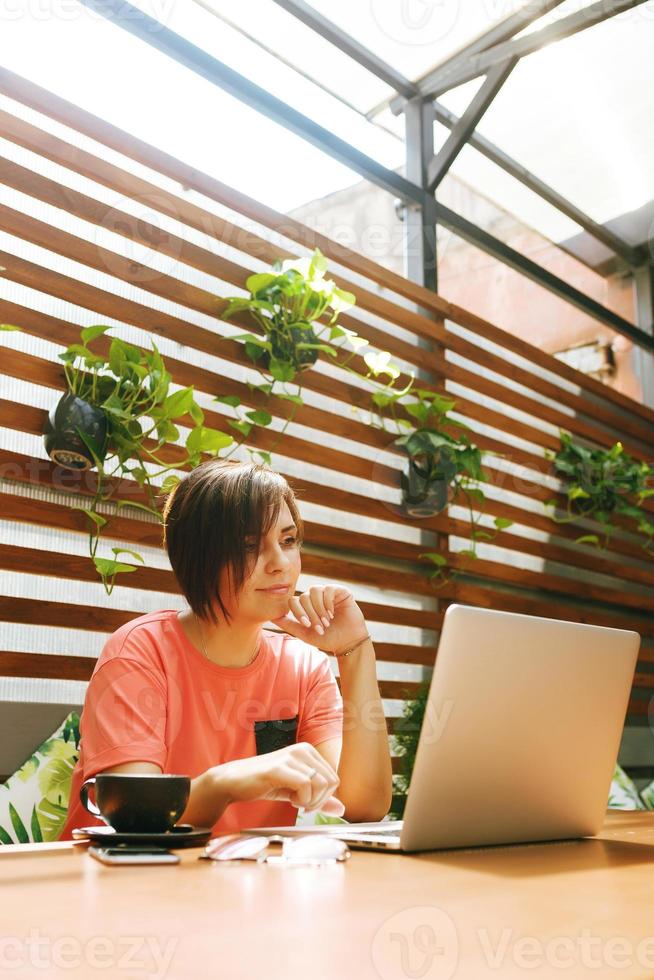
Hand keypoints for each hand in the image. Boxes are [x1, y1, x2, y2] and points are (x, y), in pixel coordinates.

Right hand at [216, 742, 344, 815]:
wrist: (234, 781)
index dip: (324, 798)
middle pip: (332, 782)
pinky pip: (305, 786)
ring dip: (310, 801)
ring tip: (294, 801)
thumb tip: (342, 809)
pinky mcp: (280, 767)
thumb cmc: (265, 784)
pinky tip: (289, 800)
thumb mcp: (296, 792)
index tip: (307, 802)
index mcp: (308, 751)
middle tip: (301, 804)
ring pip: (321, 784)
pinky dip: (301, 800)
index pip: (334, 778)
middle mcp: (303, 749)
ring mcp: (291, 757)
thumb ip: (319, 799)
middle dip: (319, 801)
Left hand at [271, 584, 367, 654]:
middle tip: (320, 627)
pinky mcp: (340, 591)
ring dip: (319, 609)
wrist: (347, 642)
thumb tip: (272, 617)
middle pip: (304, 597)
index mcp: (306, 605)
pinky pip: (328, 589)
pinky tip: (333, 613)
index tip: (307, 625)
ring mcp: (327, 593)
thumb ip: (289, 624)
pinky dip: (328, 603)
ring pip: (314, 591)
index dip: (298, 612)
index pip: (293, 600)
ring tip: (326, 621)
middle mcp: (315, 597)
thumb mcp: (304, 633)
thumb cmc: (327, 638)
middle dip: (311, 614)